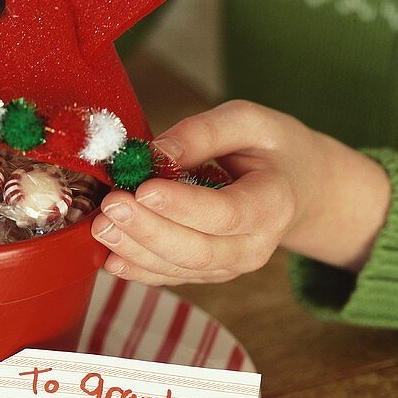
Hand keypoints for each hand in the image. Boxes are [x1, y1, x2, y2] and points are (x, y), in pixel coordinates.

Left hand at [92, 100, 390, 285]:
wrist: (297, 186)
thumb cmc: (271, 147)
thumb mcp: (247, 121)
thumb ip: (202, 133)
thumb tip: (153, 153)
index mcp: (272, 203)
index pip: (225, 212)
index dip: (183, 205)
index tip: (143, 188)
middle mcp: (255, 245)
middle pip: (198, 249)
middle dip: (149, 229)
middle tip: (111, 205)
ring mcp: (232, 264)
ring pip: (181, 267)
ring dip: (137, 250)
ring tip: (100, 225)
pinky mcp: (209, 271)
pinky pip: (173, 276)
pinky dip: (140, 270)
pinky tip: (110, 259)